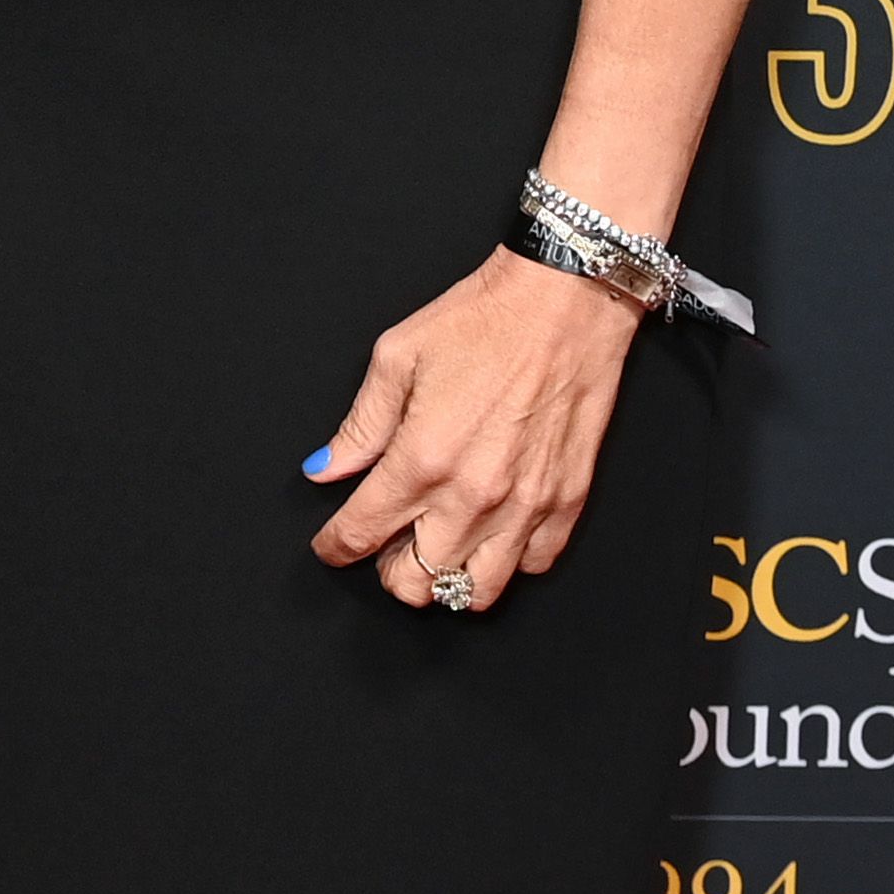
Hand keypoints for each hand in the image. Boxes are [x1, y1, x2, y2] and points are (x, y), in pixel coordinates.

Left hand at [304, 249, 642, 614]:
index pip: (361, 534)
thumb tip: (326, 468)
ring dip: (448, 578)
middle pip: (416, 583)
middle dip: (389, 571)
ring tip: (438, 544)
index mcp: (422, 459)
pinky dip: (507, 560)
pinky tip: (492, 530)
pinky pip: (533, 565)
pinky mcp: (567, 500)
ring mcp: (526, 505)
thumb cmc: (484, 320)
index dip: (335, 547)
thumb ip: (360, 425)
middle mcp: (473, 495)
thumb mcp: (398, 358)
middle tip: (387, 542)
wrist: (564, 301)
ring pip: (475, 592)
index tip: (332, 545)